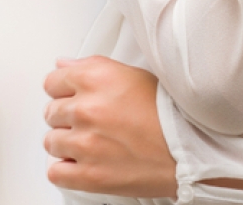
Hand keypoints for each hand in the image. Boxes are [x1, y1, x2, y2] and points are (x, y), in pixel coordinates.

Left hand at [42, 56, 242, 194]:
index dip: (63, 90)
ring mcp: (85, 143)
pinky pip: (56, 171)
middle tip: (89, 122)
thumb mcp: (133, 75)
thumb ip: (92, 69)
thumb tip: (64, 67)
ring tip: (91, 143)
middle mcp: (86, 108)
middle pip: (50, 112)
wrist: (191, 151)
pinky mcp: (89, 174)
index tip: (71, 97)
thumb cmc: (171, 114)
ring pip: (51, 141)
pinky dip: (68, 169)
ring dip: (67, 144)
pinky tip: (85, 162)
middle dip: (67, 117)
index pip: (52, 82)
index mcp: (96, 77)